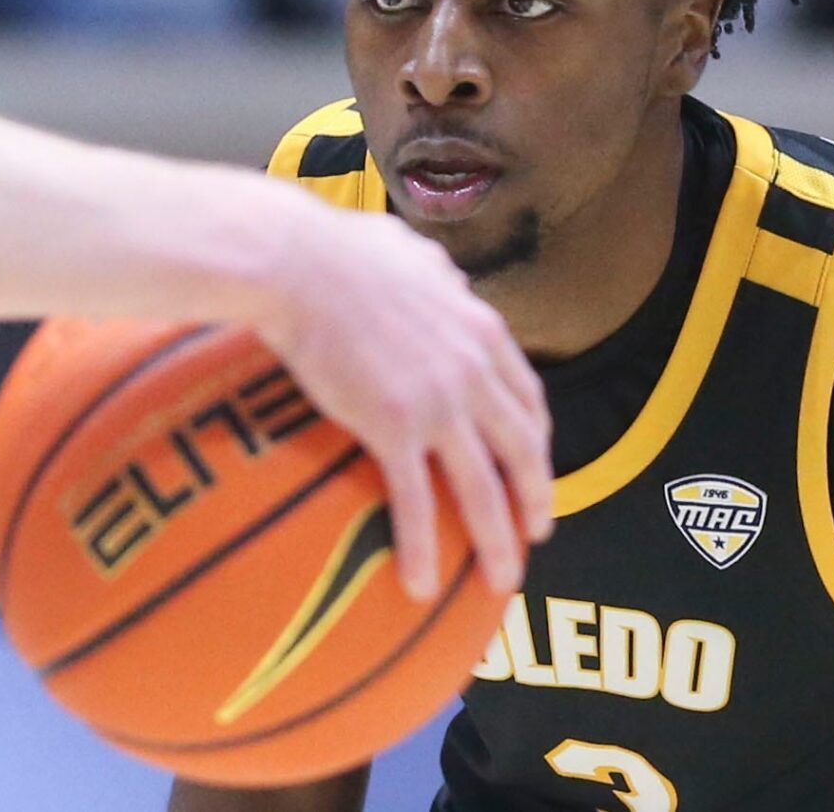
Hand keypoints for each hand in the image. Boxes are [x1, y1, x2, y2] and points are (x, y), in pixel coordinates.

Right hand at [249, 205, 554, 601]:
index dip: (537, 440)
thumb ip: (435, 270)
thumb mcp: (408, 250)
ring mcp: (438, 403)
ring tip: (502, 581)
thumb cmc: (337, 248)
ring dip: (500, 542)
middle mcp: (472, 371)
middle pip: (522, 450)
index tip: (534, 467)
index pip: (527, 396)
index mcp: (479, 329)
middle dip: (536, 498)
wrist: (296, 263)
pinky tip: (422, 586)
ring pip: (484, 489)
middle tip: (535, 533)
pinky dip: (425, 549)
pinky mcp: (394, 428)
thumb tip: (440, 273)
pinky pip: (417, 503)